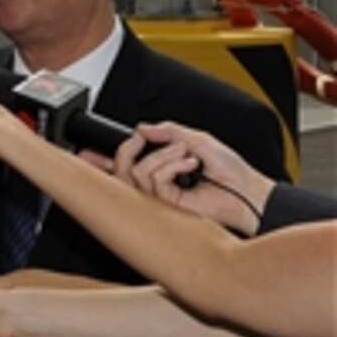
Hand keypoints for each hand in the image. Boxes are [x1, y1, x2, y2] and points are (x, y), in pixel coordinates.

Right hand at [84, 122, 273, 235]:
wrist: (250, 192)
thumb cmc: (231, 171)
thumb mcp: (196, 139)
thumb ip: (167, 131)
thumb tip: (141, 128)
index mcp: (160, 170)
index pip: (122, 166)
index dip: (99, 160)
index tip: (86, 151)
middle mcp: (155, 185)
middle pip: (118, 170)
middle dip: (123, 150)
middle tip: (137, 140)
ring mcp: (160, 198)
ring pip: (135, 173)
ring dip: (162, 156)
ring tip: (185, 154)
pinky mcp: (167, 208)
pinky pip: (153, 181)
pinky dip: (171, 165)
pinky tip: (190, 165)